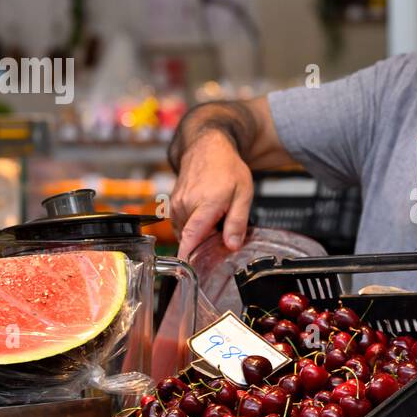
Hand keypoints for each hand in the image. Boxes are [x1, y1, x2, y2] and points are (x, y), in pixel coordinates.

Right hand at [170, 130, 254, 258]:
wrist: (207, 146)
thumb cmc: (227, 168)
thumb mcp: (244, 194)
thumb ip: (237, 222)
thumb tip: (232, 245)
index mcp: (205, 204)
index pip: (192, 237)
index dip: (189, 256)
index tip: (190, 270)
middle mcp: (186, 206)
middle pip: (193, 238)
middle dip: (206, 243)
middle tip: (223, 232)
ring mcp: (176, 205)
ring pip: (186, 232)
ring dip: (200, 233)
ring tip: (216, 218)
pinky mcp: (172, 204)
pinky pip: (182, 224)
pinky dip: (193, 225)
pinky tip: (205, 215)